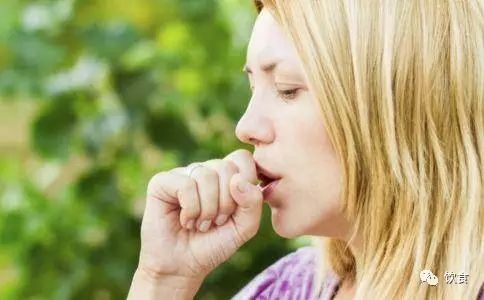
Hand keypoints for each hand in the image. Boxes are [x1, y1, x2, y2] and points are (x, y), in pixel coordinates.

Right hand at [136, 149, 262, 283]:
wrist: (183, 267)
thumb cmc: (214, 245)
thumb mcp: (244, 227)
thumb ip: (253, 203)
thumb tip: (238, 179)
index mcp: (225, 176)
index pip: (242, 158)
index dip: (245, 182)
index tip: (237, 210)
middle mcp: (204, 170)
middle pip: (226, 167)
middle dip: (226, 203)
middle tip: (216, 222)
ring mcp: (182, 174)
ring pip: (207, 176)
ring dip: (208, 209)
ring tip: (201, 224)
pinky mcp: (162, 182)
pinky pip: (186, 185)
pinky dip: (191, 210)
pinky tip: (185, 221)